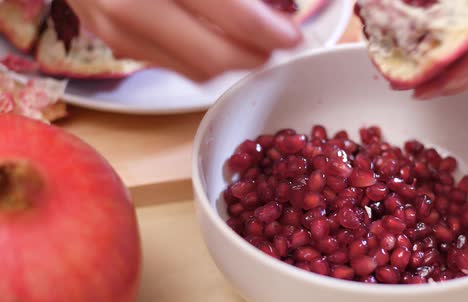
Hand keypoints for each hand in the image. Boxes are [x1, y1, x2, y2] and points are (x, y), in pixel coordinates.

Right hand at [65, 0, 301, 81]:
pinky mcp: (114, 41)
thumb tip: (276, 4)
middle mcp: (134, 4)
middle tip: (280, 43)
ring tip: (254, 41)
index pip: (231, 13)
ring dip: (234, 62)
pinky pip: (174, 65)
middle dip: (256, 57)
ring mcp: (119, 28)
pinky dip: (204, 57)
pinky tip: (218, 37)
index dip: (269, 31)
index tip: (294, 35)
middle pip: (213, 59)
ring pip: (196, 70)